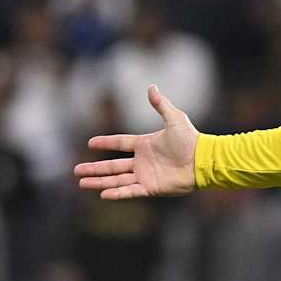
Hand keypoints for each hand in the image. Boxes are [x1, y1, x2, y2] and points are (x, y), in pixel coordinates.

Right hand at [74, 84, 197, 199]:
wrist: (204, 160)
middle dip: (94, 168)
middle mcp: (143, 161)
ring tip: (81, 183)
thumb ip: (161, 104)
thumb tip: (152, 86)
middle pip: (113, 165)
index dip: (106, 142)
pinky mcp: (152, 188)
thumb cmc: (191, 140)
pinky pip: (130, 191)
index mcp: (146, 144)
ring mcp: (146, 175)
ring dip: (99, 181)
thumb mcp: (174, 119)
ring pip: (117, 180)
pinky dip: (117, 193)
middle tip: (76, 170)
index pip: (120, 143)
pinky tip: (102, 194)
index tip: (90, 143)